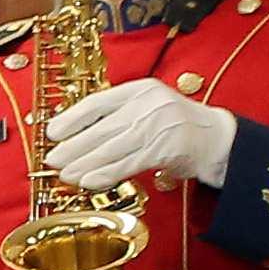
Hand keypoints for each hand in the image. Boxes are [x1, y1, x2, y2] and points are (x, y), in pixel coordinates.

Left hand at [42, 77, 237, 192]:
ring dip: (85, 163)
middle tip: (53, 159)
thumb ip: (117, 115)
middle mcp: (147, 104)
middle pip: (101, 127)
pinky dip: (106, 174)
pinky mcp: (165, 149)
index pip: (98, 102)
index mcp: (139, 89)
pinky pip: (128, 163)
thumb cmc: (174, 124)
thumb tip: (76, 134)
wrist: (216, 138)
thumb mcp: (146, 107)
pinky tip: (88, 180)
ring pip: (112, 148)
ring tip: (66, 174)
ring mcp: (157, 126)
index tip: (51, 132)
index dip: (71, 118)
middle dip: (73, 146)